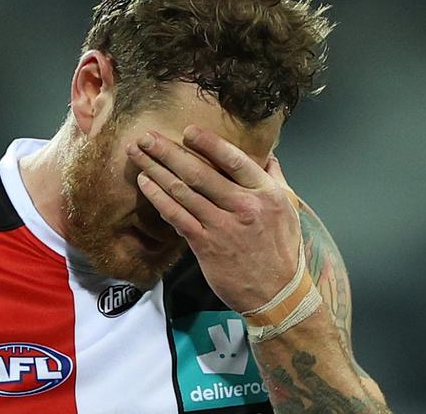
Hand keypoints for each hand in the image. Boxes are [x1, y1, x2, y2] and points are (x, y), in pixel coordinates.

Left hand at [126, 125, 300, 311]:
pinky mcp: (205, 245)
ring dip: (156, 170)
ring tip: (136, 154)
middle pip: (199, 172)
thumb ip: (275, 177)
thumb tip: (269, 152)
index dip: (209, 143)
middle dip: (168, 151)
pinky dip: (159, 198)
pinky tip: (145, 184)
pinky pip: (177, 216)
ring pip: (183, 192)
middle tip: (145, 137)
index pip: (234, 160)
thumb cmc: (281, 249)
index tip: (187, 131)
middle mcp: (243, 206)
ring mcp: (222, 226)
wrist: (277, 294)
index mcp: (265, 193)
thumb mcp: (289, 208)